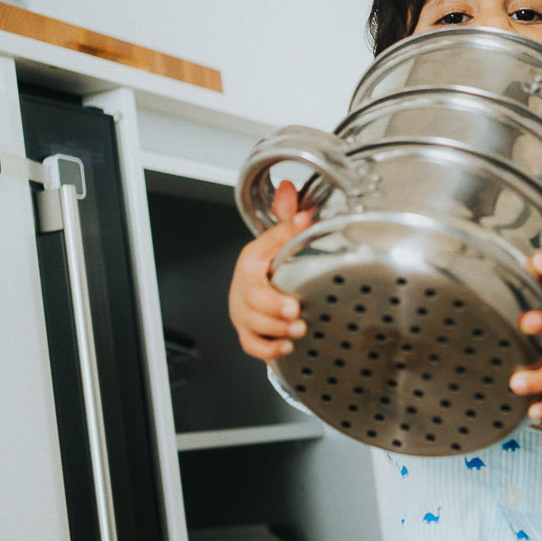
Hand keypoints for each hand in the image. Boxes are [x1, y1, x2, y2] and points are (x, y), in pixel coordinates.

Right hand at [227, 180, 312, 360]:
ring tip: (298, 329)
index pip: (256, 261)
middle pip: (250, 301)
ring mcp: (244, 313)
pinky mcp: (248, 332)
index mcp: (251, 262)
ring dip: (275, 330)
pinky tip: (285, 347)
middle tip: (294, 311)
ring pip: (251, 325)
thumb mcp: (277, 239)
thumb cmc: (267, 264)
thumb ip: (285, 217)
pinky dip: (266, 349)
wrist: (256, 284)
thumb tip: (288, 191)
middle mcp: (244, 289)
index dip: (274, 268)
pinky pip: (250, 345)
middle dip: (272, 309)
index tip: (293, 287)